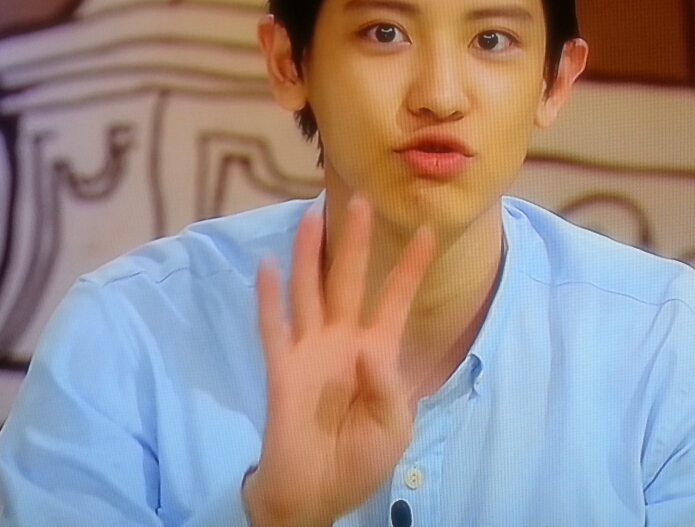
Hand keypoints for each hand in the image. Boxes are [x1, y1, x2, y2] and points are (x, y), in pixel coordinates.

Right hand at [245, 197, 434, 526]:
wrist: (316, 494)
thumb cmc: (360, 461)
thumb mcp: (393, 428)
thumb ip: (389, 389)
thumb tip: (368, 352)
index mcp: (376, 354)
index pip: (395, 301)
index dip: (410, 269)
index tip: (428, 232)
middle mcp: (342, 342)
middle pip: (348, 281)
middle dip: (355, 242)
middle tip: (360, 200)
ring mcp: (310, 352)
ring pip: (309, 293)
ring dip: (310, 256)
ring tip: (312, 216)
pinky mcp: (282, 369)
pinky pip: (273, 329)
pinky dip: (268, 299)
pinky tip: (266, 267)